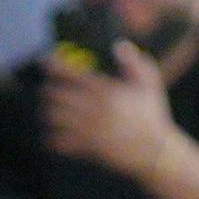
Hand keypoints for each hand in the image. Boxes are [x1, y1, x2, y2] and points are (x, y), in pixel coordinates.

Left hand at [38, 39, 185, 184]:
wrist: (154, 153)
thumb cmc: (152, 117)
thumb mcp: (150, 84)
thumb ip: (134, 62)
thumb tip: (119, 45)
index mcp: (105, 91)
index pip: (71, 74)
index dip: (54, 65)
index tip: (44, 61)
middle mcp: (93, 109)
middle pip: (56, 95)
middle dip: (48, 91)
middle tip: (47, 90)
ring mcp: (88, 129)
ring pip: (53, 118)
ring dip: (48, 113)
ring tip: (50, 112)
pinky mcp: (86, 148)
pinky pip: (58, 142)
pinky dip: (52, 139)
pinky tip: (53, 136)